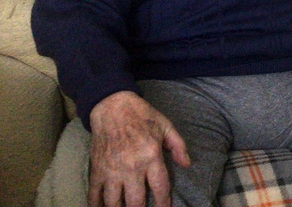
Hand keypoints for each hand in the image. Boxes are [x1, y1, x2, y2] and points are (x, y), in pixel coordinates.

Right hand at [88, 91, 190, 206]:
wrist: (112, 106)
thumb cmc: (142, 115)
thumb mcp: (166, 126)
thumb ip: (178, 146)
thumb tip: (187, 164)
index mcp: (151, 156)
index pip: (160, 188)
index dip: (163, 204)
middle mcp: (132, 167)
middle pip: (136, 202)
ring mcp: (112, 170)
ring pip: (114, 203)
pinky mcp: (96, 170)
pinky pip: (93, 195)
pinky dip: (96, 206)